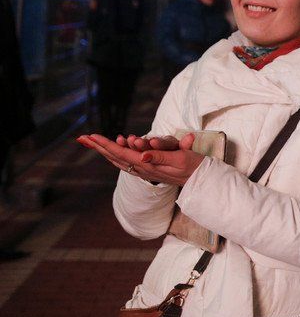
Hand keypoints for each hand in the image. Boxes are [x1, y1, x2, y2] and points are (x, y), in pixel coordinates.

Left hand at [77, 132, 204, 186]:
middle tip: (82, 138)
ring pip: (118, 160)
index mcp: (147, 164)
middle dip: (98, 147)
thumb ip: (159, 156)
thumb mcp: (180, 158)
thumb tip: (141, 155)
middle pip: (114, 157)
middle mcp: (142, 169)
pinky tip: (111, 152)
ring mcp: (144, 170)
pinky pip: (125, 162)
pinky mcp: (148, 169)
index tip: (91, 136)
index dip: (105, 144)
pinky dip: (115, 155)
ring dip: (103, 151)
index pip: (121, 153)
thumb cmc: (192, 166)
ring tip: (90, 142)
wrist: (200, 180)